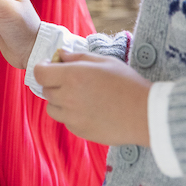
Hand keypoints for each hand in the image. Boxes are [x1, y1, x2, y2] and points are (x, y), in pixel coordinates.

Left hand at [34, 50, 150, 145]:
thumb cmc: (127, 84)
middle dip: (54, 83)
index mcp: (71, 76)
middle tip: (72, 81)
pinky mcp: (79, 130)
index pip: (39, 73)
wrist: (146, 114)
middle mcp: (67, 97)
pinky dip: (71, 115)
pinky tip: (90, 110)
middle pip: (45, 90)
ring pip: (52, 108)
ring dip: (60, 101)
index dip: (44, 68)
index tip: (53, 66)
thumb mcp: (104, 61)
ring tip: (81, 97)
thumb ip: (78, 57)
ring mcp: (72, 116)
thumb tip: (61, 55)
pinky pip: (66, 121)